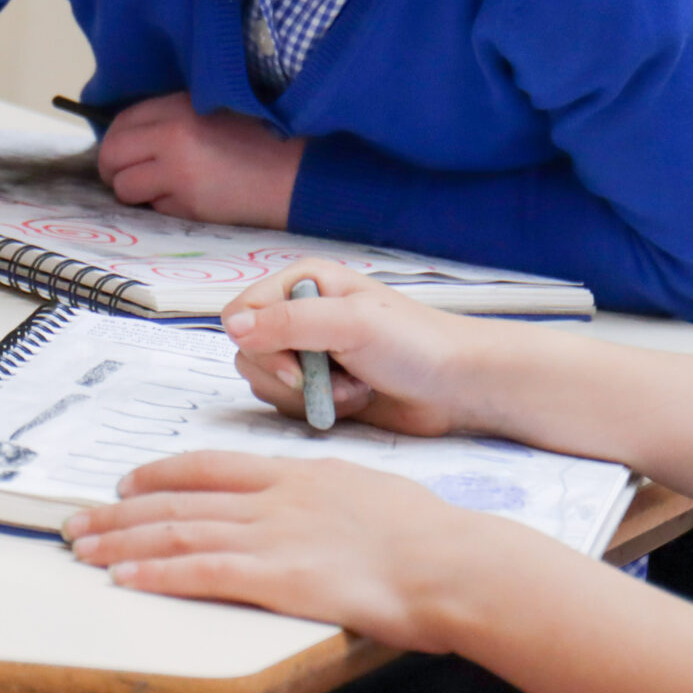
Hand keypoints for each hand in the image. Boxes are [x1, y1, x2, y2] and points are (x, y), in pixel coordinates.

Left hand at [63, 449, 530, 653]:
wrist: (457, 561)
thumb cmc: (433, 536)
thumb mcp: (372, 490)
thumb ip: (332, 496)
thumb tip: (323, 507)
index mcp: (297, 474)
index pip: (210, 466)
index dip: (161, 474)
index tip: (128, 482)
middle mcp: (274, 498)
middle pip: (179, 500)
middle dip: (122, 512)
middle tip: (81, 521)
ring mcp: (273, 535)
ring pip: (178, 532)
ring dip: (124, 541)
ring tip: (85, 549)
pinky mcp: (278, 577)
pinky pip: (202, 572)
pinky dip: (157, 573)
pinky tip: (126, 577)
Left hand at [97, 93, 299, 225]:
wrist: (297, 173)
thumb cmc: (258, 139)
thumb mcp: (211, 110)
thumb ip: (171, 118)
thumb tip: (127, 137)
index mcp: (177, 106)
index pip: (121, 122)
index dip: (115, 140)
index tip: (121, 152)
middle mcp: (171, 136)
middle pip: (111, 155)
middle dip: (113, 169)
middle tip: (124, 177)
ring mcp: (178, 172)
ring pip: (125, 187)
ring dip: (136, 192)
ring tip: (159, 190)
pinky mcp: (190, 204)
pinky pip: (156, 208)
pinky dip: (164, 206)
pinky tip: (189, 199)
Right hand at [220, 262, 501, 437]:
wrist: (462, 388)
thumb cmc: (417, 344)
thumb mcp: (352, 324)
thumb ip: (289, 323)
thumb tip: (231, 328)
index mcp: (302, 283)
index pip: (240, 314)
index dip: (259, 345)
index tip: (298, 366)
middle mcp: (298, 314)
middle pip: (248, 352)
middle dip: (288, 377)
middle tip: (336, 381)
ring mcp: (308, 352)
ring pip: (265, 382)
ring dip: (308, 395)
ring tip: (354, 390)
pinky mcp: (320, 387)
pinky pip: (287, 404)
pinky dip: (318, 409)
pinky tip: (356, 401)